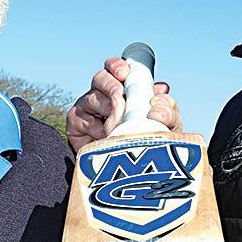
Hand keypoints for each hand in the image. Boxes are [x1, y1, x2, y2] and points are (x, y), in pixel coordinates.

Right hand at [66, 57, 180, 152]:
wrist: (129, 175)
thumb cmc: (147, 146)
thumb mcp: (165, 127)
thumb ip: (167, 108)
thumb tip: (162, 90)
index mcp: (123, 89)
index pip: (114, 68)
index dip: (116, 66)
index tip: (124, 74)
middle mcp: (103, 95)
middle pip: (100, 77)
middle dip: (110, 85)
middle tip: (120, 96)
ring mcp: (87, 109)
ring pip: (92, 98)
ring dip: (107, 111)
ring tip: (117, 126)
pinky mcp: (75, 125)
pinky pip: (81, 118)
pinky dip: (95, 128)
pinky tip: (104, 137)